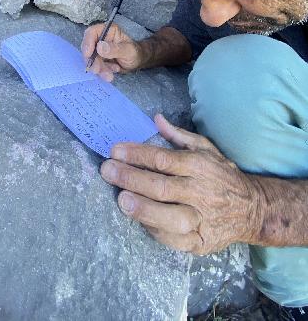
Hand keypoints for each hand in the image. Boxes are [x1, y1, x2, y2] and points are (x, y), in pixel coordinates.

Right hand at [81, 23, 141, 81]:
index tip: (88, 54)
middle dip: (93, 61)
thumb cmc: (135, 53)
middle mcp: (101, 38)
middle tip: (98, 71)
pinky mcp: (99, 59)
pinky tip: (114, 71)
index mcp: (108, 31)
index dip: (87, 42)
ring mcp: (99, 49)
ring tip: (109, 76)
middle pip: (89, 48)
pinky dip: (102, 71)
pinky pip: (95, 66)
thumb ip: (115, 49)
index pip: (92, 32)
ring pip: (91, 59)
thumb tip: (99, 47)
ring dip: (99, 69)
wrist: (138, 63)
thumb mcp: (129, 51)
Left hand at [100, 114, 261, 254]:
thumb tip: (156, 118)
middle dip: (130, 178)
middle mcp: (200, 192)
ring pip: (168, 216)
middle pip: (161, 186)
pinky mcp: (200, 242)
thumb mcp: (206, 149)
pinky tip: (139, 219)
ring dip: (142, 208)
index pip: (163, 159)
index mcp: (199, 166)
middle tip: (107, 171)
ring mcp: (201, 220)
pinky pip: (173, 239)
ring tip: (121, 200)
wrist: (253, 209)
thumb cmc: (221, 175)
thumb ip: (178, 136)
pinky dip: (154, 230)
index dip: (136, 154)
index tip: (114, 151)